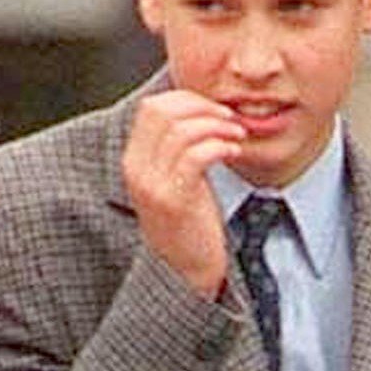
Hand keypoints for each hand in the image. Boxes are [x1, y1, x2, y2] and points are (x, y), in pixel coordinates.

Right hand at [123, 90, 245, 298]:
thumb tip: (201, 110)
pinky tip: (233, 152)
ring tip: (236, 136)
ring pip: (182, 130)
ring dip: (218, 126)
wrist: (183, 271)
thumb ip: (176, 147)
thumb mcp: (174, 179)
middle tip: (230, 119)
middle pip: (163, 112)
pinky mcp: (174, 200)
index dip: (188, 100)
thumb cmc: (188, 223)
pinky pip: (196, 155)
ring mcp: (152, 185)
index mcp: (133, 160)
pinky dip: (220, 146)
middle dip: (204, 108)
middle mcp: (136, 169)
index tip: (215, 111)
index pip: (152, 107)